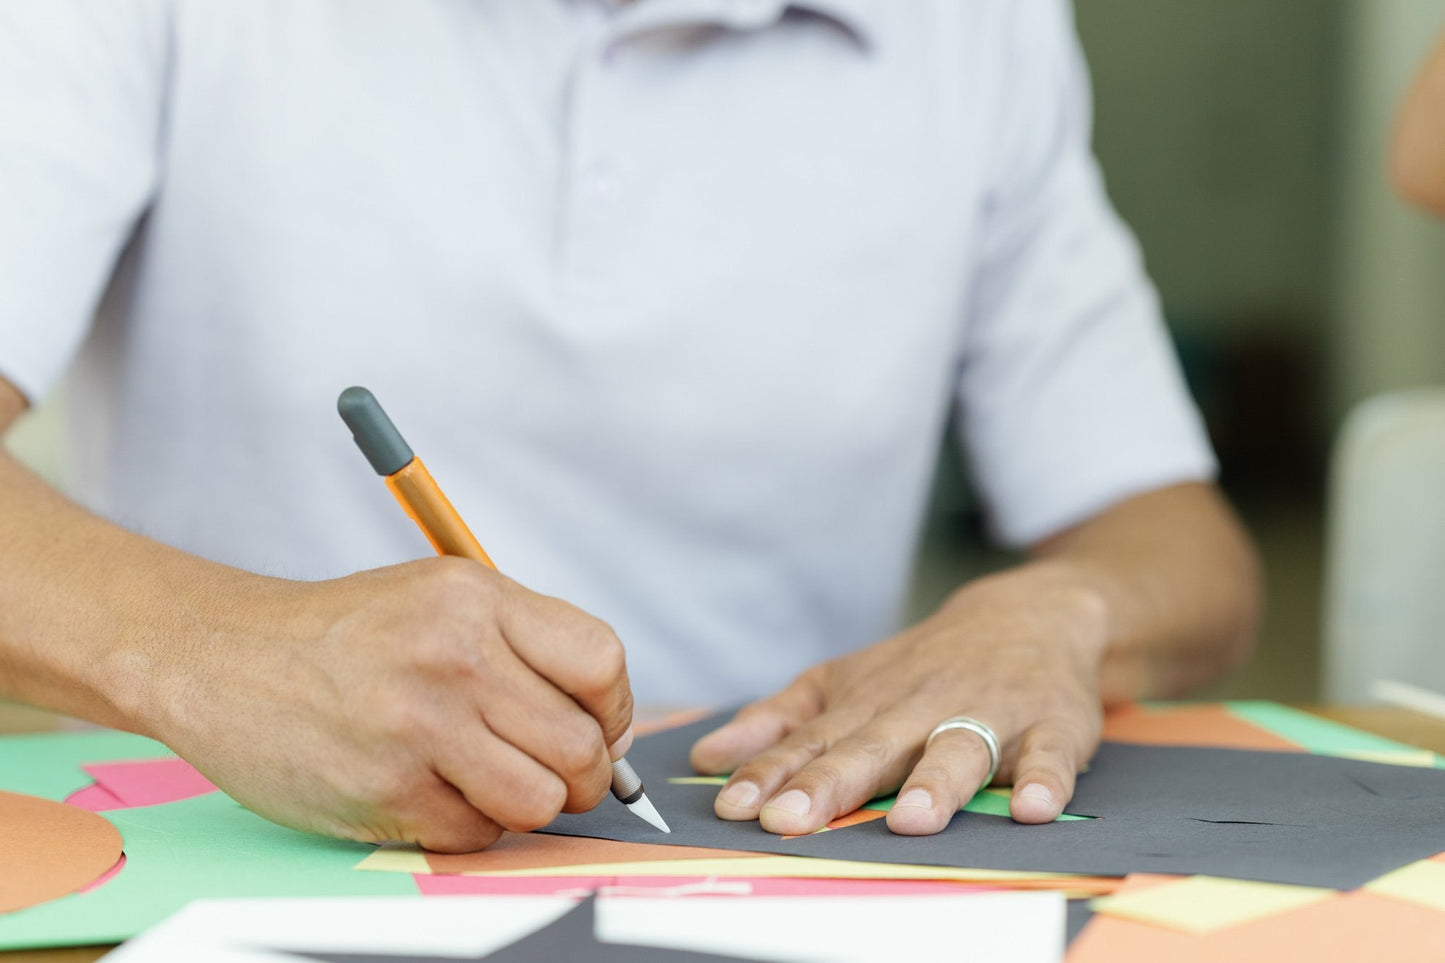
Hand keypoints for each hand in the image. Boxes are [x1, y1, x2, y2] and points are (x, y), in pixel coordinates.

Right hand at [146, 557, 633, 851]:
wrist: (222, 657)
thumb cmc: (346, 633)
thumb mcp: (440, 596)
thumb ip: (525, 645)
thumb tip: (609, 726)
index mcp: (476, 597)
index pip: (602, 664)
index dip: (615, 711)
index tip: (599, 728)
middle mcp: (454, 656)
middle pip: (582, 745)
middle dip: (584, 775)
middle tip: (556, 774)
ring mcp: (418, 726)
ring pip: (542, 801)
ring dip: (530, 805)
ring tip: (494, 783)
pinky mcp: (385, 790)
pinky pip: (477, 834)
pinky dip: (470, 825)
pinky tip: (436, 792)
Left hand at [688, 564, 1105, 834]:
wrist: (1028, 614)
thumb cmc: (921, 666)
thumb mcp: (844, 683)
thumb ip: (779, 722)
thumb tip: (707, 758)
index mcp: (868, 704)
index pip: (812, 743)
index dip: (772, 775)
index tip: (734, 808)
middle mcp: (921, 708)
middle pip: (873, 748)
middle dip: (832, 784)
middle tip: (793, 819)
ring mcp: (989, 714)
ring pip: (959, 749)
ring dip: (936, 784)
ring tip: (911, 821)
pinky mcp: (1053, 726)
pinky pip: (1051, 755)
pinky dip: (1045, 779)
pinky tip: (1031, 808)